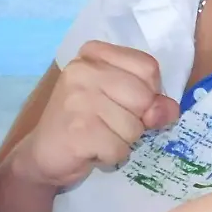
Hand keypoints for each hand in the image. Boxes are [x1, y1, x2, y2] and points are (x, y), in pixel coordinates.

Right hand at [15, 41, 179, 188]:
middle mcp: (83, 70)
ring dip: (122, 141)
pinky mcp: (78, 131)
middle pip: (144, 98)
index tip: (125, 103)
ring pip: (134, 127)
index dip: (149, 93)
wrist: (43, 154)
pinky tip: (91, 150)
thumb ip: (150, 100)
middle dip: (136, 121)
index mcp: (94, 54)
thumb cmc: (85, 123)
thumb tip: (168, 111)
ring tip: (98, 136)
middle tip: (108, 124)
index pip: (149, 67)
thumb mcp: (120, 102)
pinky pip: (120, 149)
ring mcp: (78, 99)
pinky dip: (111, 157)